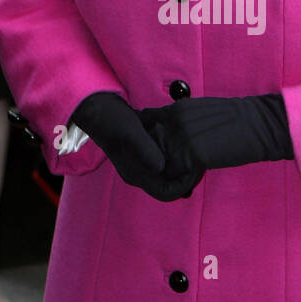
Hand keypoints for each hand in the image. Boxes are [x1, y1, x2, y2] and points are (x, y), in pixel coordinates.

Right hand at [70, 92, 202, 200]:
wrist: (96, 108)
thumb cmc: (111, 120)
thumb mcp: (130, 132)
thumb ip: (145, 150)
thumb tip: (161, 166)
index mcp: (136, 174)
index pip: (166, 193)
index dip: (184, 186)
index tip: (198, 169)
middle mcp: (140, 172)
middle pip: (170, 186)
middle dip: (188, 177)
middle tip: (204, 161)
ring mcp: (142, 162)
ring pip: (170, 174)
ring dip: (185, 167)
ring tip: (200, 154)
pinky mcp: (145, 150)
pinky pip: (166, 160)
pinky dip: (179, 156)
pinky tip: (189, 144)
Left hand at [138, 94, 293, 180]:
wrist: (260, 125)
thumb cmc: (236, 120)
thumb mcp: (200, 111)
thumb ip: (179, 122)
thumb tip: (164, 138)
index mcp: (175, 109)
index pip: (146, 128)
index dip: (150, 144)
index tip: (161, 154)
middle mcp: (175, 121)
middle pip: (150, 149)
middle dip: (157, 162)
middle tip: (173, 172)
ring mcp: (183, 137)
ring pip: (161, 165)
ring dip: (170, 174)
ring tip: (185, 177)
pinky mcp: (195, 154)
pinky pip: (177, 176)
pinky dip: (183, 182)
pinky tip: (195, 181)